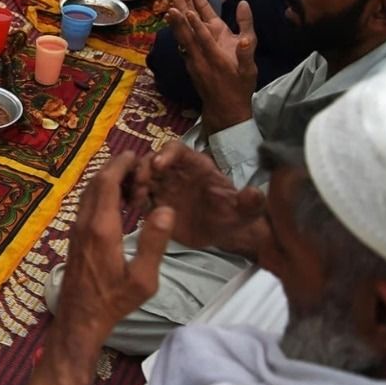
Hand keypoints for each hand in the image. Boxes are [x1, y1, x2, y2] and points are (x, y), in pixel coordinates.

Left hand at [56, 152, 175, 334]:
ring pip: (88, 192)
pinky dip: (101, 193)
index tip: (135, 155)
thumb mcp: (143, 278)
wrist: (80, 316)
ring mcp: (76, 228)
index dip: (120, 165)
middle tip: (135, 162)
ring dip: (106, 180)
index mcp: (102, 228)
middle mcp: (85, 223)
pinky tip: (116, 202)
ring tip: (129, 179)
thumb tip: (165, 209)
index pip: (107, 183)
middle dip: (114, 167)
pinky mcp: (74, 236)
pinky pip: (86, 204)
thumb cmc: (115, 300)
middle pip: (96, 183)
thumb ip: (154, 242)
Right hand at [130, 142, 267, 255]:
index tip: (159, 165)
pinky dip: (130, 197)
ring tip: (135, 199)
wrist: (223, 234)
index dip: (167, 153)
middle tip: (139, 184)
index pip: (177, 150)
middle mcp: (175, 172)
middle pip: (152, 160)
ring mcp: (162, 186)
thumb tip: (255, 193)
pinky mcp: (153, 203)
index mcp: (195, 165)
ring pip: (140, 176)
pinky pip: (137, 196)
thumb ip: (250, 201)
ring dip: (133, 182)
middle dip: (143, 168)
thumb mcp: (247, 210)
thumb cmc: (234, 215)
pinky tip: (131, 207)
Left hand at [167, 0, 256, 132]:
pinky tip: (173, 19)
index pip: (204, 39)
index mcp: (216, 59)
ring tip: (172, 1)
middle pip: (188, 33)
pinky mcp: (190, 62)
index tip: (189, 10)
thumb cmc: (240, 88)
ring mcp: (192, 61)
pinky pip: (181, 43)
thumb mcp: (249, 71)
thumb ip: (247, 51)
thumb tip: (246, 36)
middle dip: (182, 13)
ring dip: (177, 18)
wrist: (224, 109)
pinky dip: (177, 29)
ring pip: (182, 36)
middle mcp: (200, 59)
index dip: (196, 25)